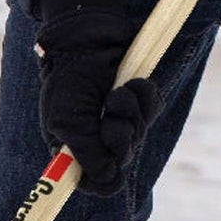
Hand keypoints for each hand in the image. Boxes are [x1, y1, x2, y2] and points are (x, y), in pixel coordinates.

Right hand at [34, 0, 158, 197]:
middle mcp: (96, 138)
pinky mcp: (137, 99)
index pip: (94, 182)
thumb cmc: (70, 79)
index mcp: (73, 150)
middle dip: (121, 137)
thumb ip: (87, 156)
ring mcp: (118, 118)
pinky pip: (152, 109)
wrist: (87, 37)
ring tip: (118, 91)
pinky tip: (132, 82)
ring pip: (139, 134)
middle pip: (122, 160)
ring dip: (132, 112)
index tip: (107, 164)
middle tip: (110, 117)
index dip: (103, 177)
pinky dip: (145, 96)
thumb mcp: (68, 123)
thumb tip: (108, 183)